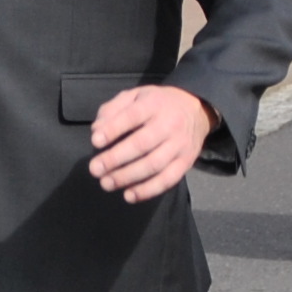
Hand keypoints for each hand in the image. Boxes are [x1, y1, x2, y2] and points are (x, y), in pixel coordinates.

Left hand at [87, 84, 214, 204]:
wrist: (196, 109)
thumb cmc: (157, 104)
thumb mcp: (135, 95)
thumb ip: (113, 109)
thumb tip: (97, 131)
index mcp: (154, 104)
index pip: (132, 116)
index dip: (113, 129)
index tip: (95, 142)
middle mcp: (169, 124)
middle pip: (141, 144)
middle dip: (115, 158)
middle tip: (95, 169)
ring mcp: (179, 144)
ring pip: (153, 164)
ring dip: (127, 177)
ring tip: (106, 183)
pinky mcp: (186, 162)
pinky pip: (168, 180)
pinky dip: (148, 190)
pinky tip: (129, 196)